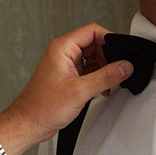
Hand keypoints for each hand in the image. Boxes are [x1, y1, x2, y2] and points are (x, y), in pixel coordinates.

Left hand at [0, 23, 131, 154]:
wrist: (30, 123)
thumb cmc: (43, 106)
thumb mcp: (80, 91)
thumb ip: (106, 77)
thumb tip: (125, 67)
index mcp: (62, 48)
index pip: (92, 31)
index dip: (110, 38)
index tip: (122, 51)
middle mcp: (63, 53)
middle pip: (94, 44)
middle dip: (109, 56)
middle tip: (119, 69)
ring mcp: (66, 65)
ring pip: (93, 58)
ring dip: (104, 69)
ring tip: (111, 82)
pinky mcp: (68, 77)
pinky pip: (88, 70)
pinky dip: (98, 77)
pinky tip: (103, 89)